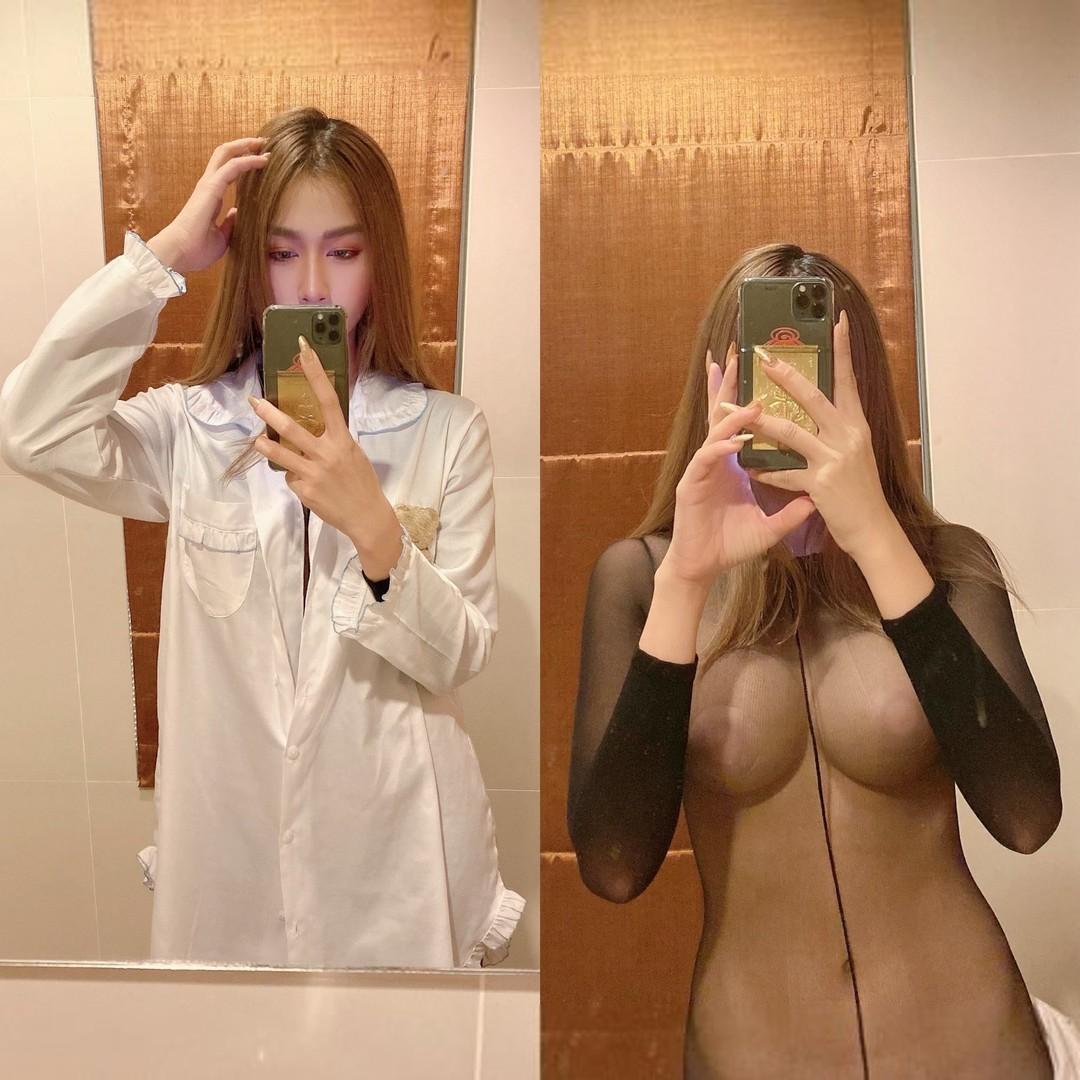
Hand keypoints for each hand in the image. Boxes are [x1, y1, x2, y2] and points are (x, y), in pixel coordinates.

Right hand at [147, 136, 270, 273]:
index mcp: (211, 196)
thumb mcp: (222, 236)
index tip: (262, 160)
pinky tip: (263, 160)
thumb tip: (237, 213)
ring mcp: (208, 185)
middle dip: (244, 146)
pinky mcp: (210, 188)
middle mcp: (208, 186)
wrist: (180, 253)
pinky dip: (248, 161)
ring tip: (264, 143)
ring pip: (226, 154)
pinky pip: (232, 167)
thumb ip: (230, 223)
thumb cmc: (197, 249)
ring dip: (246, 147)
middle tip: (263, 143)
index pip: (227, 171)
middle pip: (224, 155)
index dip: (243, 162)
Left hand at [248, 336, 402, 577]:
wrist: (367, 517)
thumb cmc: (362, 483)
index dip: (315, 373)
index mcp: (342, 440)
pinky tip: (306, 485)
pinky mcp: (304, 491)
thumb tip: (312, 430)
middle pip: (292, 428)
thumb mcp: (353, 455)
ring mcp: (313, 473)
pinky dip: (293, 477)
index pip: (328, 400)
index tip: (304, 350)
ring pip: (279, 454)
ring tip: (257, 439)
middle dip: (270, 412)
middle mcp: (326, 453)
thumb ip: (334, 441)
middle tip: (254, 400)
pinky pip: (290, 477)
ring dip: (264, 444)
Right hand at [660, 343, 817, 586]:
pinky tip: (735, 441)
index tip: (758, 371)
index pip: (743, 424)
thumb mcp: (770, 526)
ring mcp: (703, 470)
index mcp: (734, 464)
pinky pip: (707, 460)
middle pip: (723, 415)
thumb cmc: (730, 544)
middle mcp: (717, 460)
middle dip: (728, 385)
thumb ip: (792, 510)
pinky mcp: (692, 485)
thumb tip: (819, 497)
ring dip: (733, 415)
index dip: (748, 398)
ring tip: (754, 403)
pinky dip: (721, 448)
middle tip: (735, 354)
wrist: (704, 567)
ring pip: (716, 432)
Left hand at [742, 309, 895, 557]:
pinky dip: (766, 470)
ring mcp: (834, 459)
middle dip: (786, 375)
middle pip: (814, 397)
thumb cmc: (860, 492)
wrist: (873, 530)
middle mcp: (848, 436)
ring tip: (734, 410)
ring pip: (791, 431)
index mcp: (856, 425)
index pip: (848, 380)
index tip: (836, 320)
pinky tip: (751, 468)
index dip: (842, 350)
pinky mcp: (821, 484)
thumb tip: (823, 406)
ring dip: (759, 420)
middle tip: (763, 356)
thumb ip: (839, 429)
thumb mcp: (855, 453)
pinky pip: (785, 472)